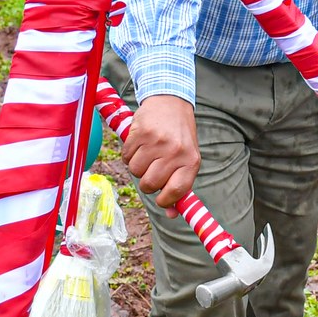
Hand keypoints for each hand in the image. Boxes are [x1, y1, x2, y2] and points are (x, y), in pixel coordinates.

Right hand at [124, 94, 199, 209]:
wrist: (170, 102)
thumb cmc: (179, 136)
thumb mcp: (187, 159)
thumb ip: (180, 186)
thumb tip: (171, 214)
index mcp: (191, 161)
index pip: (177, 191)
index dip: (165, 200)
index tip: (161, 198)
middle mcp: (175, 151)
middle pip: (150, 184)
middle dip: (148, 182)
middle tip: (152, 169)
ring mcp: (157, 141)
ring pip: (135, 172)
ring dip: (137, 167)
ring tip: (147, 154)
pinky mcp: (140, 132)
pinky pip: (126, 157)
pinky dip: (129, 155)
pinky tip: (139, 145)